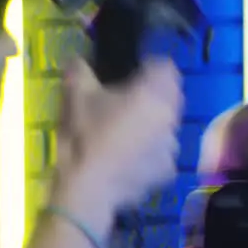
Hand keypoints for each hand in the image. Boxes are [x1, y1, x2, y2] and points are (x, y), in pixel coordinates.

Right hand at [50, 57, 183, 236]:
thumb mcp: (75, 97)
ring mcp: (172, 146)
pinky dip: (151, 151)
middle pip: (171, 96)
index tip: (134, 72)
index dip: (150, 66)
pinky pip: (162, 152)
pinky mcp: (167, 170)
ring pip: (168, 125)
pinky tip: (130, 156)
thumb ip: (78, 71)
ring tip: (129, 131)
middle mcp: (169, 116)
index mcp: (153, 93)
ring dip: (154, 123)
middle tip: (130, 100)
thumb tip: (76, 60)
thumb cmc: (85, 135)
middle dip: (155, 95)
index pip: (166, 67)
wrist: (88, 187)